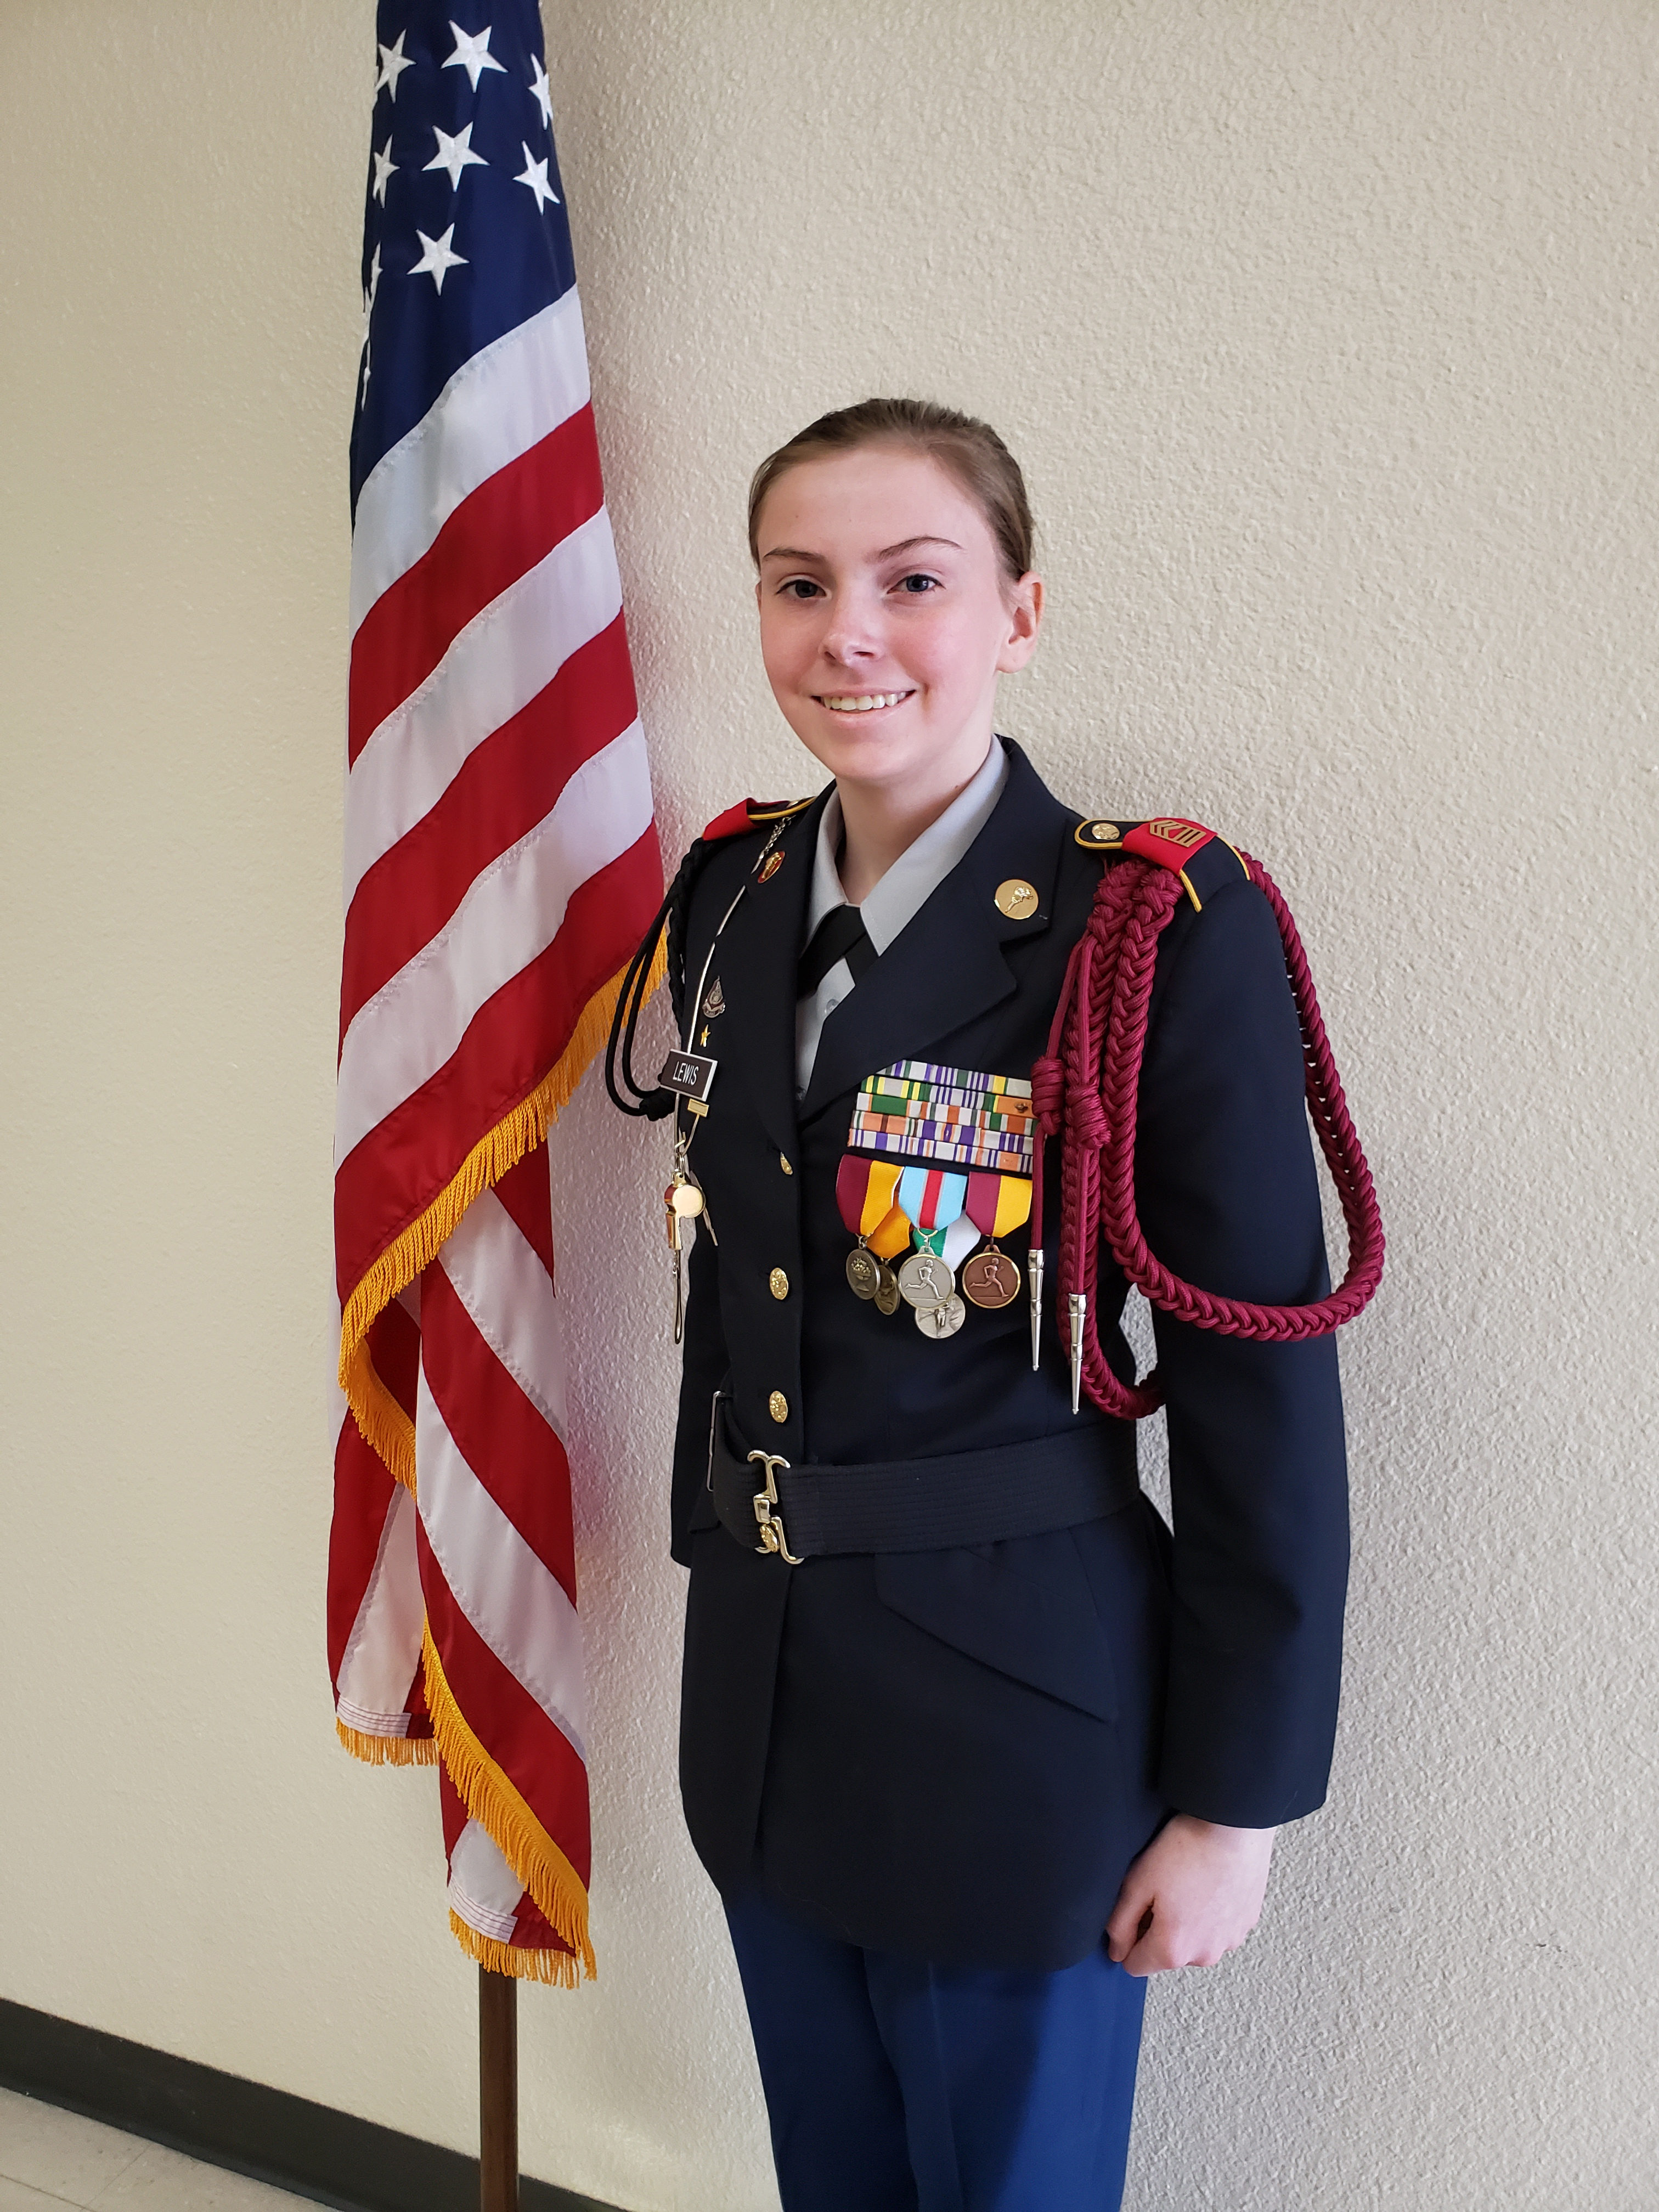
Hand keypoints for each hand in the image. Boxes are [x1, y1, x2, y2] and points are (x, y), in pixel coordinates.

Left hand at [1104, 1815, 1276, 1975]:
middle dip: (1159, 1929)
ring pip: (1194, 1942)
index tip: (1135, 1910)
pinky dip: (1211, 1913)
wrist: (1233, 1823)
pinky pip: (1219, 1928)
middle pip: (1167, 1954)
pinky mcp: (1247, 1924)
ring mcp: (1230, 1941)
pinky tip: (1208, 1883)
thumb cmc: (1187, 1847)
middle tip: (1163, 1889)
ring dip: (1188, 1923)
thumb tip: (1117, 1950)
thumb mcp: (1138, 1882)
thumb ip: (1120, 1923)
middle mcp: (1204, 1955)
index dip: (1128, 1937)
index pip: (1135, 1965)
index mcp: (1173, 1949)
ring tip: (1188, 1883)